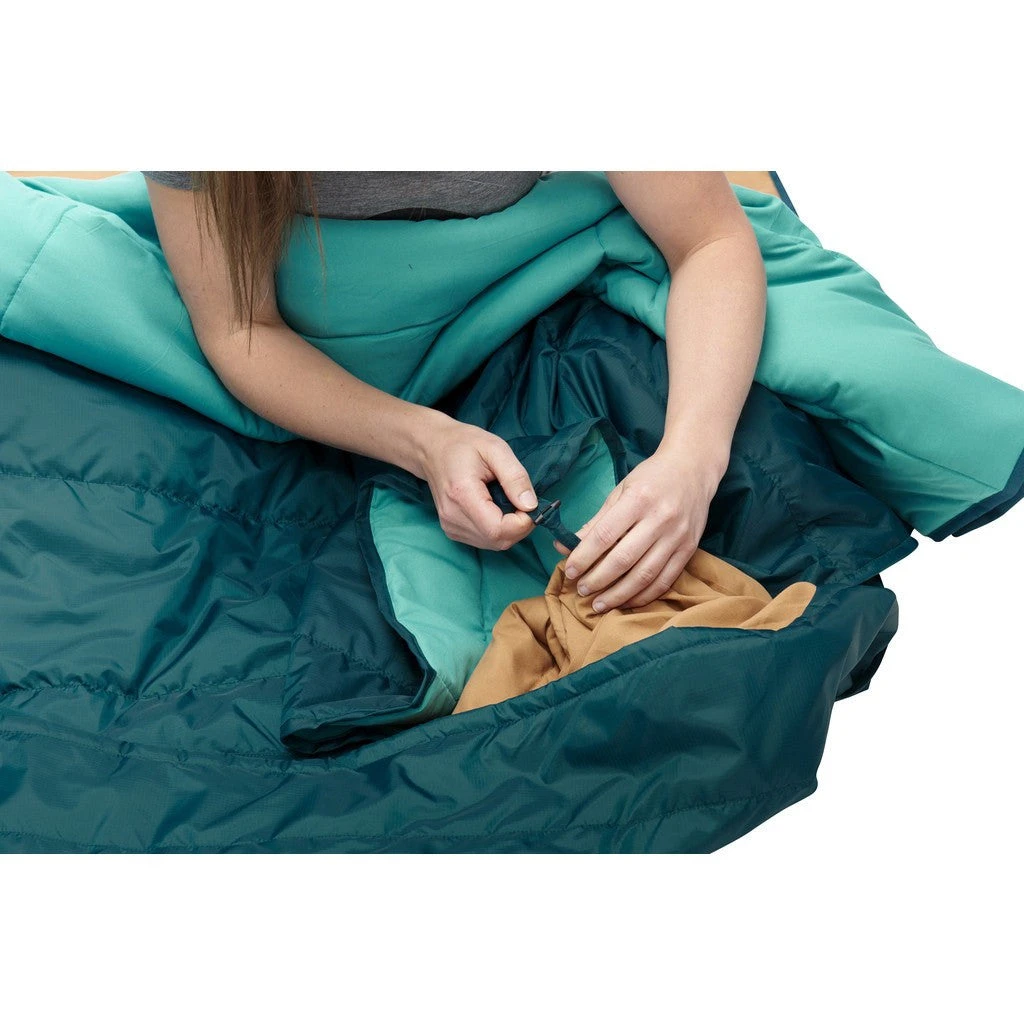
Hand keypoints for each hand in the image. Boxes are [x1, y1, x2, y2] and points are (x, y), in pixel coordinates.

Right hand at [418, 415, 538, 549]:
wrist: (432, 448)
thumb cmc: (463, 444)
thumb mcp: (496, 448)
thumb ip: (515, 477)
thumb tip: (531, 505)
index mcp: (462, 494)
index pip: (497, 530)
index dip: (522, 524)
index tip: (531, 504)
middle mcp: (453, 516)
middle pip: (497, 541)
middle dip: (520, 527)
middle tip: (523, 502)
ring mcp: (450, 526)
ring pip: (493, 544)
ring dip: (510, 529)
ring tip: (509, 502)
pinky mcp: (452, 530)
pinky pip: (484, 540)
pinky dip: (498, 530)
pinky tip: (496, 509)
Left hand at [552, 446, 724, 610]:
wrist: (693, 468)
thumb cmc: (651, 478)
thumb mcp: (620, 491)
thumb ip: (595, 522)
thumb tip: (565, 546)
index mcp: (638, 499)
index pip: (604, 535)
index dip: (584, 557)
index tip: (569, 571)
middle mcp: (660, 519)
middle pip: (623, 559)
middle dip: (598, 579)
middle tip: (581, 590)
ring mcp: (677, 536)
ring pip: (645, 574)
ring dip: (619, 594)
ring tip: (599, 604)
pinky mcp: (689, 548)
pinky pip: (665, 580)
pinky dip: (644, 595)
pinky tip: (627, 602)